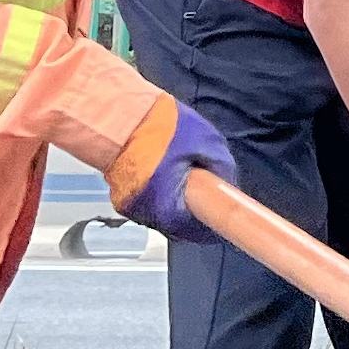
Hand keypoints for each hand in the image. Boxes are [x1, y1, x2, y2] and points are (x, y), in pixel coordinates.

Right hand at [104, 95, 235, 243]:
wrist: (119, 115)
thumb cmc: (162, 129)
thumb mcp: (208, 143)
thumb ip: (222, 169)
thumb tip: (229, 184)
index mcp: (169, 210)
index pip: (199, 233)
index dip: (214, 224)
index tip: (225, 217)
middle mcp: (147, 216)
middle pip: (180, 224)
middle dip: (195, 210)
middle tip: (208, 191)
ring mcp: (131, 207)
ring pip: (163, 213)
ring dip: (177, 201)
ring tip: (185, 175)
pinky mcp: (121, 196)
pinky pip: (148, 201)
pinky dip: (160, 192)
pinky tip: (167, 172)